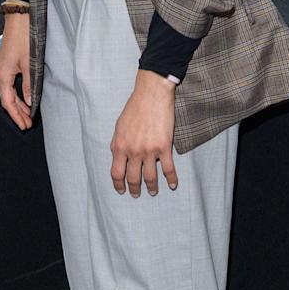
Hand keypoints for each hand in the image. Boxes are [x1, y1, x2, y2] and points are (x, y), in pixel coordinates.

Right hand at [0, 12, 34, 128]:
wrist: (20, 18)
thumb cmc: (23, 37)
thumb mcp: (29, 64)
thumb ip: (29, 85)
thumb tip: (30, 102)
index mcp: (2, 75)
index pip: (8, 103)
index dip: (16, 116)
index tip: (24, 125)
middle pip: (7, 99)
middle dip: (17, 112)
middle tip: (27, 123)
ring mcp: (1, 68)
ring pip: (8, 92)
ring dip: (18, 103)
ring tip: (28, 113)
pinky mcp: (6, 63)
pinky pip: (9, 84)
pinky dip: (17, 93)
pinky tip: (25, 97)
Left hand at [109, 70, 179, 196]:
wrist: (151, 94)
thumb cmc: (134, 108)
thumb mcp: (119, 126)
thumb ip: (117, 143)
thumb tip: (116, 155)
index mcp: (119, 146)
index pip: (116, 173)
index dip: (118, 185)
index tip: (121, 191)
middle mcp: (133, 151)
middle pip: (133, 178)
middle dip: (135, 189)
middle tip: (137, 195)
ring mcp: (149, 150)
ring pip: (150, 177)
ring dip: (152, 188)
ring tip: (153, 192)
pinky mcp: (164, 146)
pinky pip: (168, 168)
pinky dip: (171, 179)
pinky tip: (172, 185)